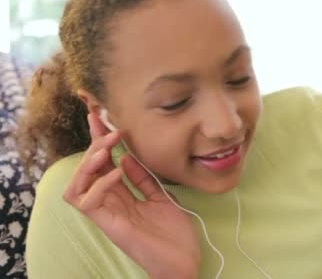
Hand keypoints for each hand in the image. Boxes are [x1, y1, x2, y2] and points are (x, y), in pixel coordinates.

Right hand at [63, 113, 200, 277]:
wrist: (185, 262)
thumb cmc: (174, 233)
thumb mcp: (161, 198)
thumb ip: (144, 180)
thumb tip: (129, 156)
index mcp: (122, 197)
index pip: (104, 165)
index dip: (99, 141)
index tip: (100, 118)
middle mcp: (110, 205)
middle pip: (88, 172)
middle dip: (94, 145)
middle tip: (108, 128)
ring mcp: (109, 216)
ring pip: (77, 186)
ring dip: (89, 164)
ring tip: (107, 148)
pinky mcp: (111, 226)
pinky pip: (88, 203)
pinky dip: (99, 184)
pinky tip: (118, 172)